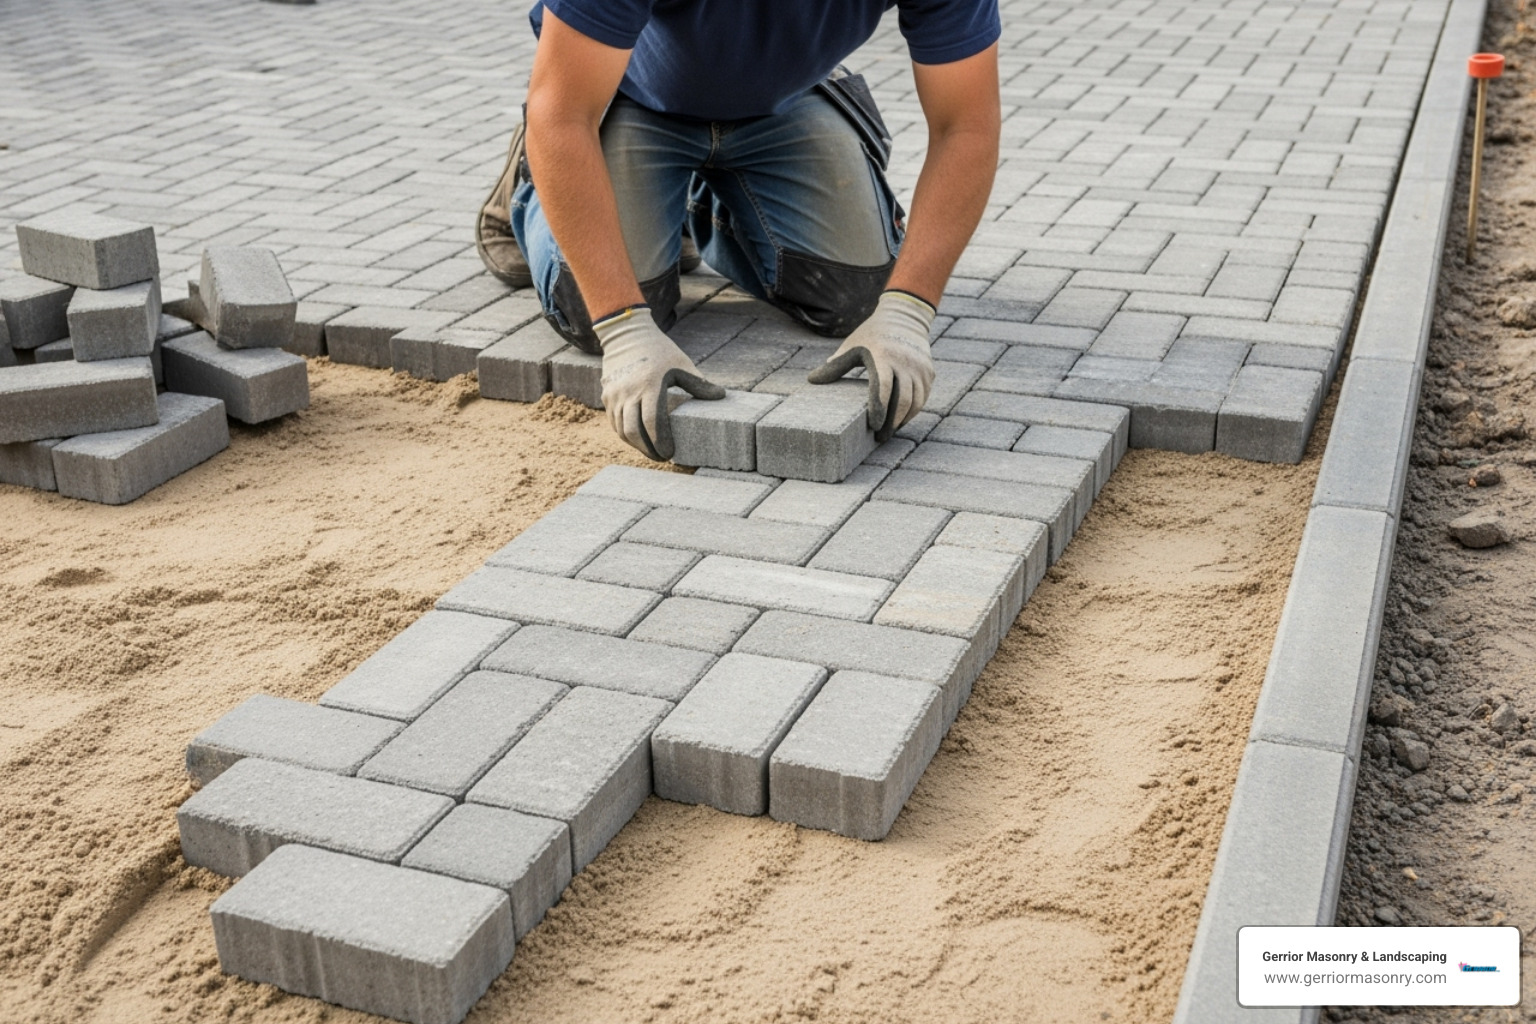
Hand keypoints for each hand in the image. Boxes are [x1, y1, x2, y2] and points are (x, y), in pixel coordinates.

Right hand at [595, 307, 724, 460]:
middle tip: (662, 458)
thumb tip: (721, 396)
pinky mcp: (606, 396)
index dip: (661, 441)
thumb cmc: (659, 350)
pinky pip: (614, 423)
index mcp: (650, 385)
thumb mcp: (681, 364)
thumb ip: (699, 383)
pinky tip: (640, 439)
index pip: (652, 422)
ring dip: (637, 445)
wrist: (626, 334)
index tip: (670, 453)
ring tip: (652, 451)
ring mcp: (614, 395)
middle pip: (634, 432)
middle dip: (648, 450)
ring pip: (622, 431)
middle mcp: (628, 392)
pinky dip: (626, 435)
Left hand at [807, 290, 935, 441]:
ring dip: (903, 419)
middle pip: (902, 400)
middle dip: (891, 422)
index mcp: (883, 356)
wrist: (905, 316)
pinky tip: (901, 419)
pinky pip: (922, 397)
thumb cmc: (872, 334)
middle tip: (880, 438)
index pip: (882, 387)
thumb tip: (812, 380)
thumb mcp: (853, 345)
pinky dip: (912, 411)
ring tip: (890, 431)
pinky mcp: (928, 372)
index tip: (872, 426)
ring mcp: (919, 367)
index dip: (878, 409)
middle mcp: (904, 362)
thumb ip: (836, 365)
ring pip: (915, 402)